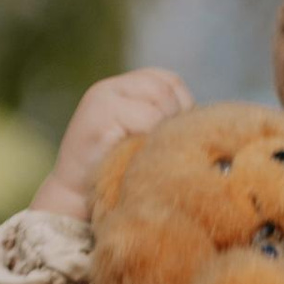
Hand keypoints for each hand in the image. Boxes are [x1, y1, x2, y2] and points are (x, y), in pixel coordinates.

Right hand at [30, 68, 193, 222]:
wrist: (74, 202)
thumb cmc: (116, 177)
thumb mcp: (143, 142)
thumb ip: (164, 124)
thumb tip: (208, 125)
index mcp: (125, 89)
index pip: (169, 82)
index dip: (183, 106)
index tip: (179, 137)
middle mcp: (111, 88)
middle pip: (166, 88)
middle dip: (176, 117)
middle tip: (168, 150)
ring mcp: (102, 98)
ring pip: (159, 100)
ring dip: (164, 129)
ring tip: (154, 155)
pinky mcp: (98, 114)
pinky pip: (146, 119)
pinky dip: (151, 140)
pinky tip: (142, 159)